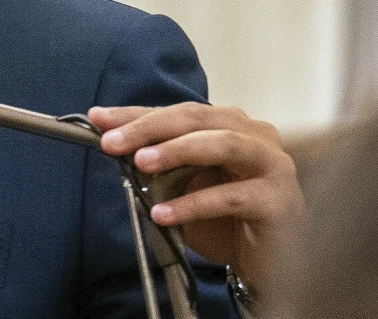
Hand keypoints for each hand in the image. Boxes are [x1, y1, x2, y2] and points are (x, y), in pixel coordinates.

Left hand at [88, 102, 303, 290]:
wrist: (267, 264)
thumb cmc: (224, 219)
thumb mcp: (182, 185)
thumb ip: (157, 163)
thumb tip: (113, 145)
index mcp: (229, 124)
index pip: (176, 113)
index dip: (136, 114)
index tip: (98, 118)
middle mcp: (254, 135)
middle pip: (197, 119)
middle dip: (150, 128)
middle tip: (112, 141)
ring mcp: (272, 165)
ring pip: (223, 144)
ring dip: (177, 150)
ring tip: (141, 163)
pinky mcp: (279, 200)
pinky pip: (231, 197)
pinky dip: (193, 204)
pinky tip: (162, 214)